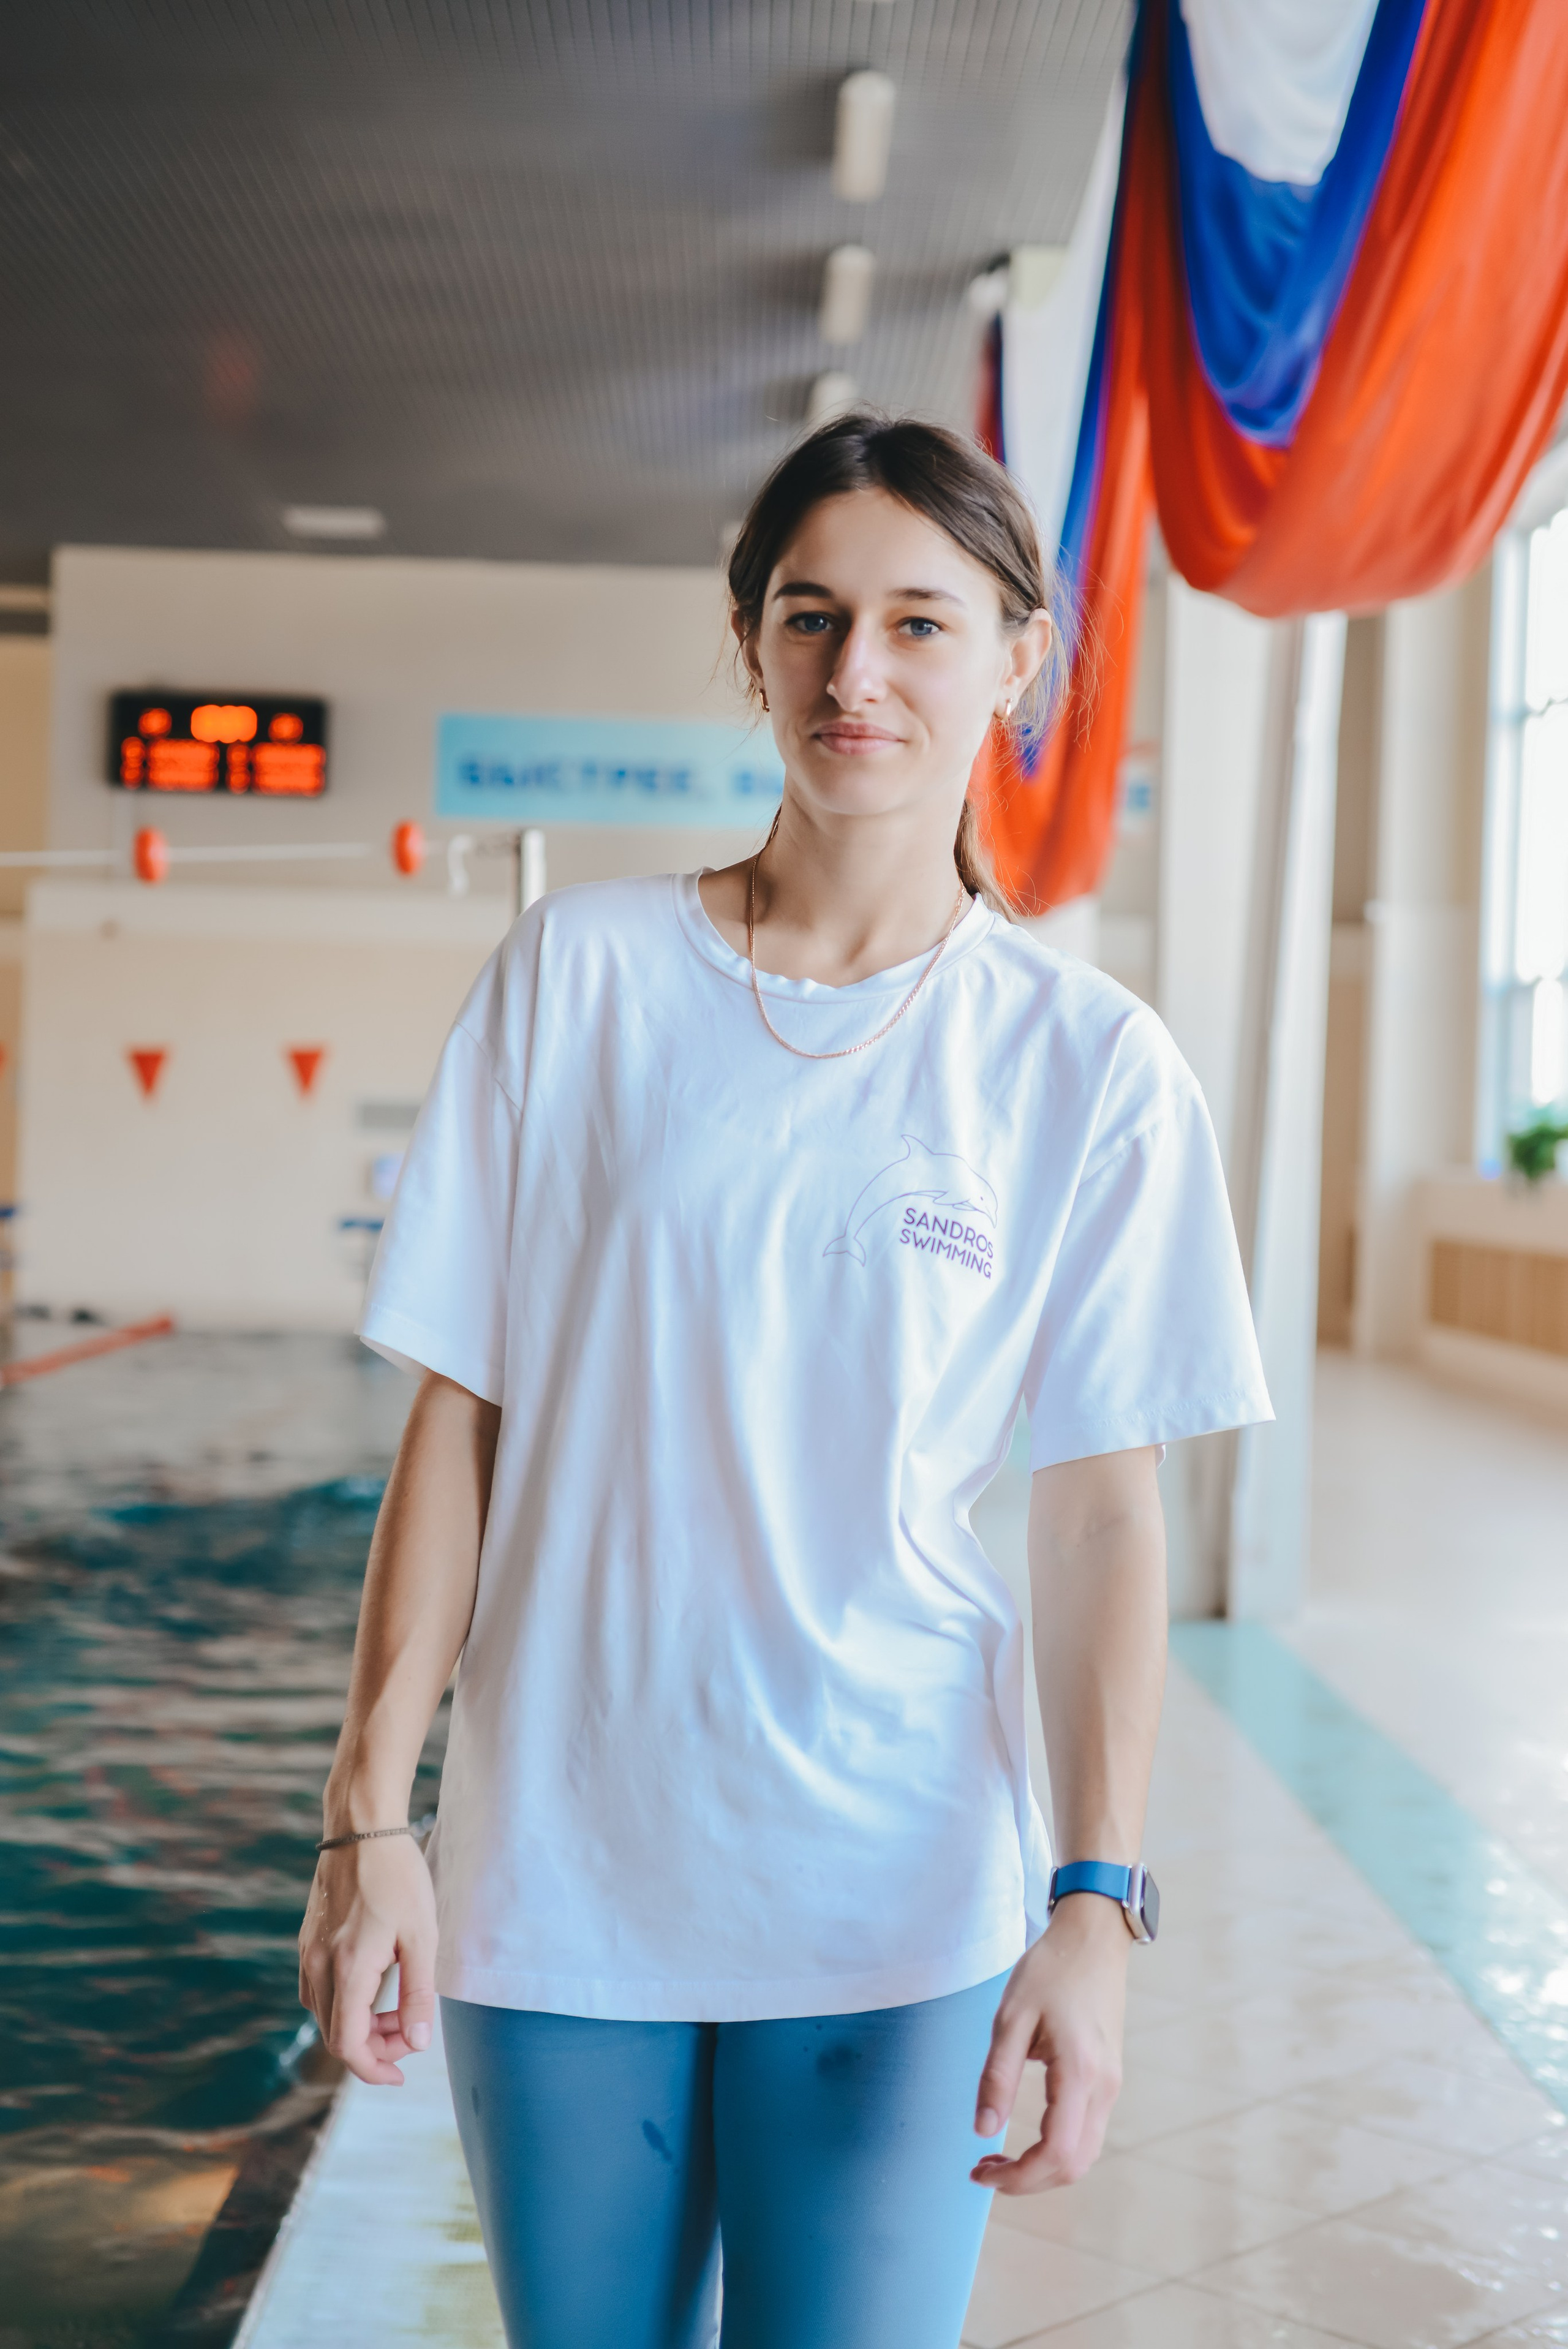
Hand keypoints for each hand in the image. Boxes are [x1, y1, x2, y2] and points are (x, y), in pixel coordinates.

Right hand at [297, 1833, 437, 2085]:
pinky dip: (344, 2004)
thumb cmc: (398, 1877)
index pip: (348, 2046)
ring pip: (325, 2015)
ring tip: (396, 2011)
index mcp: (348, 1969)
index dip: (375, 2069)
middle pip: (336, 2036)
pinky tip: (373, 1986)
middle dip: (373, 2048)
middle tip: (409, 2034)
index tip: (402, 2072)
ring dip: (358, 2026)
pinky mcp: (308, 1941)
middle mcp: (319, 1966)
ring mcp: (308, 1953)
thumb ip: (418, 1993)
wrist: (361, 1829)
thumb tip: (417, 2042)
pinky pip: (319, 1991)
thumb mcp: (421, 1935)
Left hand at [970, 1895, 1129, 2190]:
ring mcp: (1111, 2085)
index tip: (978, 2171)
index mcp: (1079, 2072)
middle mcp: (1104, 2087)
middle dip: (1028, 2181)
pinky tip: (1026, 2136)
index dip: (1017, 2177)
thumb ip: (997, 2077)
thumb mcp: (1011, 2018)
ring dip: (1043, 2168)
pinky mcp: (1108, 2078)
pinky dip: (1057, 2149)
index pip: (1055, 2152)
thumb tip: (982, 2131)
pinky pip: (1088, 2133)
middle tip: (983, 2169)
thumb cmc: (1049, 1970)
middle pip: (1073, 2165)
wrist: (1092, 1938)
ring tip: (998, 2157)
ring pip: (1084, 2155)